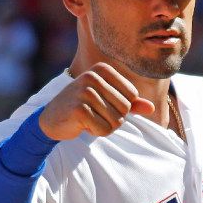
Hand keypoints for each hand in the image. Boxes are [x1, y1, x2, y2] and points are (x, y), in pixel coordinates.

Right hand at [38, 62, 154, 140]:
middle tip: (95, 115)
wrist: (51, 118)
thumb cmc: (82, 107)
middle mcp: (93, 77)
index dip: (122, 108)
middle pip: (125, 108)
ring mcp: (85, 92)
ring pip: (116, 121)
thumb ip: (130, 103)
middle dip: (114, 119)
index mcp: (102, 70)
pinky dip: (96, 132)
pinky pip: (104, 129)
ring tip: (89, 120)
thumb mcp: (106, 101)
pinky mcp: (79, 110)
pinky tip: (83, 126)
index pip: (132, 95)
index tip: (102, 106)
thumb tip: (151, 108)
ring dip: (105, 127)